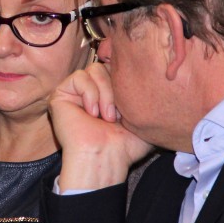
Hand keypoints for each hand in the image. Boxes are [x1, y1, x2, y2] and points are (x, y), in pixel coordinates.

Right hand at [49, 62, 152, 190]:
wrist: (106, 157)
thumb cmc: (125, 145)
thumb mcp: (144, 116)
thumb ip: (149, 96)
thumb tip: (162, 77)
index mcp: (110, 92)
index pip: (120, 67)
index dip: (127, 81)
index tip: (130, 107)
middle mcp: (93, 90)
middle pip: (108, 65)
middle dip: (117, 89)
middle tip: (118, 116)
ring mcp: (76, 92)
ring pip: (95, 69)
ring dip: (105, 94)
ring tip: (106, 117)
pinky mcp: (61, 95)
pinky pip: (79, 77)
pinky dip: (90, 94)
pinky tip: (92, 114)